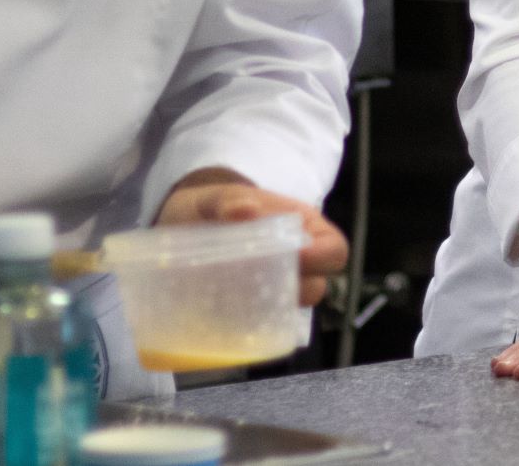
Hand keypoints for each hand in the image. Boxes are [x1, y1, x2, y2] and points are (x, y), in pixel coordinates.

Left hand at [156, 172, 346, 307]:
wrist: (184, 228)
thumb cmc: (212, 208)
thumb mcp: (217, 197)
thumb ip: (228, 199)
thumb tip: (246, 210)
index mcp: (304, 228)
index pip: (334, 249)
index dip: (323, 256)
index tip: (297, 255)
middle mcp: (297, 261)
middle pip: (317, 286)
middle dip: (292, 286)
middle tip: (257, 278)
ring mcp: (275, 287)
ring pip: (290, 307)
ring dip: (267, 305)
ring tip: (234, 294)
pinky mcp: (252, 307)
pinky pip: (260, 321)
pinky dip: (244, 321)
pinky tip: (221, 312)